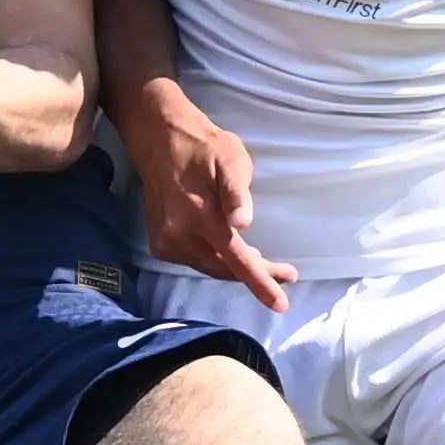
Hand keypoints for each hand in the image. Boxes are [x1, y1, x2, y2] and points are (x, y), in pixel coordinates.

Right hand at [124, 85, 291, 311]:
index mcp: (200, 215)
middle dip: (256, 276)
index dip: (260, 283)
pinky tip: (227, 251)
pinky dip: (215, 261)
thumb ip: (237, 193)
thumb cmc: (204, 146)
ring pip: (210, 268)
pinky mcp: (160, 244)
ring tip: (260, 261)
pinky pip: (195, 262)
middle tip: (284, 274)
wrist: (159, 140)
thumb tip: (243, 224)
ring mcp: (166, 242)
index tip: (281, 305)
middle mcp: (179, 234)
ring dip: (236, 269)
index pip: (236, 259)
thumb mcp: (231, 159)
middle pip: (225, 269)